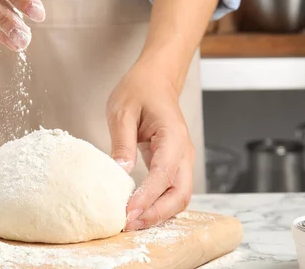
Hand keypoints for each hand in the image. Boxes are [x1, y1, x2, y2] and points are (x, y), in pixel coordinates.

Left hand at [106, 61, 194, 230]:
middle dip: (156, 214)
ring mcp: (182, 159)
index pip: (164, 174)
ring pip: (180, 197)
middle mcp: (183, 151)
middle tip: (128, 224)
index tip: (128, 212)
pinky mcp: (174, 164)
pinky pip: (172, 191)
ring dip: (158, 213)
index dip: (147, 197)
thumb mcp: (122, 111)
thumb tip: (120, 172)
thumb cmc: (139, 90)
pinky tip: (139, 211)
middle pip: (180, 194)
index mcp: (172, 136)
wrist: (155, 80)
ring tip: (130, 223)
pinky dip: (159, 205)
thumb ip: (122, 142)